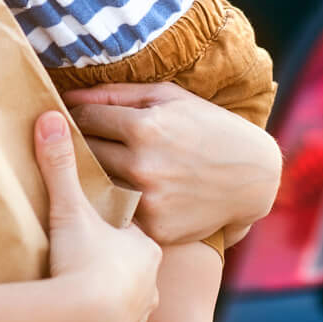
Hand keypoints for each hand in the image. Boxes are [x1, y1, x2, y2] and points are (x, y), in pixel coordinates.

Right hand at [34, 110, 161, 321]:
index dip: (113, 226)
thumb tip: (50, 117)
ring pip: (129, 300)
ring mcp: (140, 316)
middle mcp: (151, 283)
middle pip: (132, 266)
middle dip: (114, 262)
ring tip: (84, 290)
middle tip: (87, 254)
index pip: (131, 230)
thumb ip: (60, 165)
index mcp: (144, 246)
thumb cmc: (82, 262)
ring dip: (111, 296)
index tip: (94, 224)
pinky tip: (85, 321)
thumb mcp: (69, 208)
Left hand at [63, 83, 282, 244]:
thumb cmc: (206, 126)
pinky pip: (119, 212)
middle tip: (81, 142)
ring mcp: (149, 200)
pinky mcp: (157, 228)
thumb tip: (67, 97)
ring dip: (95, 174)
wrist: (254, 177)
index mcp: (144, 127)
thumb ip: (114, 93)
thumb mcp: (166, 96)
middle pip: (85, 152)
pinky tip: (128, 192)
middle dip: (82, 144)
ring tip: (104, 165)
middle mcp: (143, 165)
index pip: (84, 119)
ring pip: (96, 184)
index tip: (74, 118)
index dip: (76, 116)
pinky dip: (118, 202)